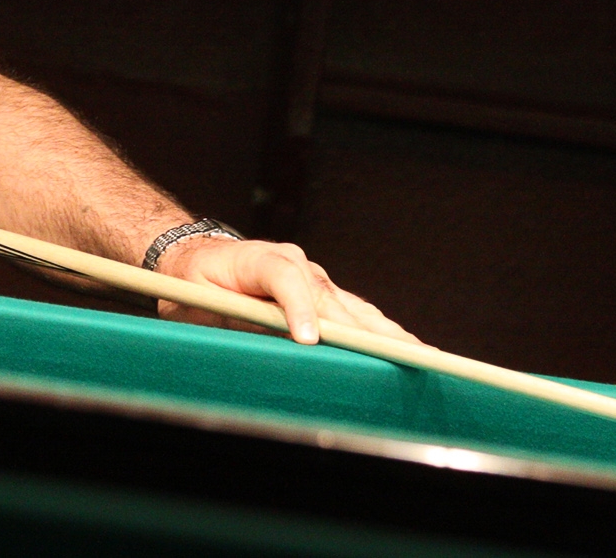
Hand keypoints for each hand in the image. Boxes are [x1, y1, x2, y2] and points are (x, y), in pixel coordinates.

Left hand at [154, 236, 419, 345]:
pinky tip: (407, 348)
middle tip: (396, 356)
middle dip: (361, 331)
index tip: (310, 340)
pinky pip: (354, 311)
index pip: (283, 278)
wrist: (196, 258)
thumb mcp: (197, 301)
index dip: (299, 309)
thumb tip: (265, 340)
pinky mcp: (322, 291)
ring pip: (351, 307)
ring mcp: (312, 275)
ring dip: (385, 333)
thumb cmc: (194, 284)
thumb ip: (231, 316)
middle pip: (330, 298)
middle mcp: (294, 262)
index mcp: (257, 258)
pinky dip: (380, 331)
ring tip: (421, 356)